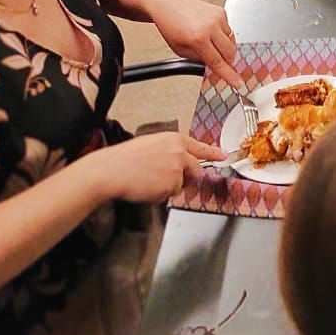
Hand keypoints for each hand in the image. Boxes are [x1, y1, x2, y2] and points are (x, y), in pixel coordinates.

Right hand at [87, 131, 223, 202]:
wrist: (112, 170)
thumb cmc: (126, 158)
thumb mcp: (151, 144)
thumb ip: (170, 151)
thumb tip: (178, 161)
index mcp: (174, 139)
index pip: (200, 147)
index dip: (213, 152)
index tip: (223, 156)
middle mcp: (180, 152)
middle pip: (196, 170)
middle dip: (186, 177)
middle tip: (166, 179)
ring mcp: (177, 169)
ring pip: (181, 184)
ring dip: (168, 187)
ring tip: (148, 180)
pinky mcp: (172, 184)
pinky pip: (170, 194)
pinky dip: (160, 195)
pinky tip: (146, 187)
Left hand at [151, 0, 243, 89]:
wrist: (168, 3)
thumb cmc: (171, 25)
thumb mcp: (180, 50)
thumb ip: (198, 59)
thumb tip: (214, 66)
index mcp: (197, 39)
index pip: (218, 62)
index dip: (229, 75)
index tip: (238, 82)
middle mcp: (210, 27)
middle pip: (230, 53)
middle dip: (227, 61)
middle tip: (220, 62)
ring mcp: (217, 17)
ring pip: (232, 41)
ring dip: (225, 47)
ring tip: (210, 43)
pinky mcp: (221, 11)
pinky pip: (229, 30)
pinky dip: (223, 35)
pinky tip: (211, 32)